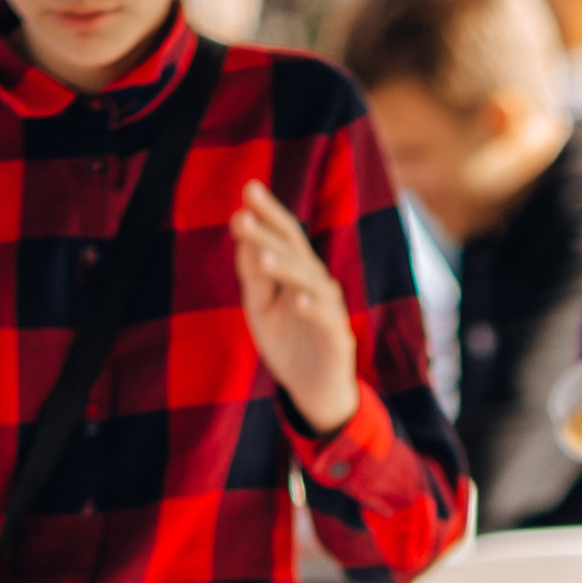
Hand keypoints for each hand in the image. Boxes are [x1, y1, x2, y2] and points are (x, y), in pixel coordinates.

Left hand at [233, 182, 357, 435]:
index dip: (268, 213)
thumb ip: (253, 278)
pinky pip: (328, 320)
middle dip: (269, 233)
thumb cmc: (289, 345)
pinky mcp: (339, 340)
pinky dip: (314, 309)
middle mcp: (316, 284)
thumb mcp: (261, 310)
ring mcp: (329, 310)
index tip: (248, 189)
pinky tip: (298, 300)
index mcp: (297, 272)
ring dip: (287, 268)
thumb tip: (242, 240)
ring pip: (310, 282)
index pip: (284, 236)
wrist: (315, 392)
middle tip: (242, 216)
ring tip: (263, 257)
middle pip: (294, 252)